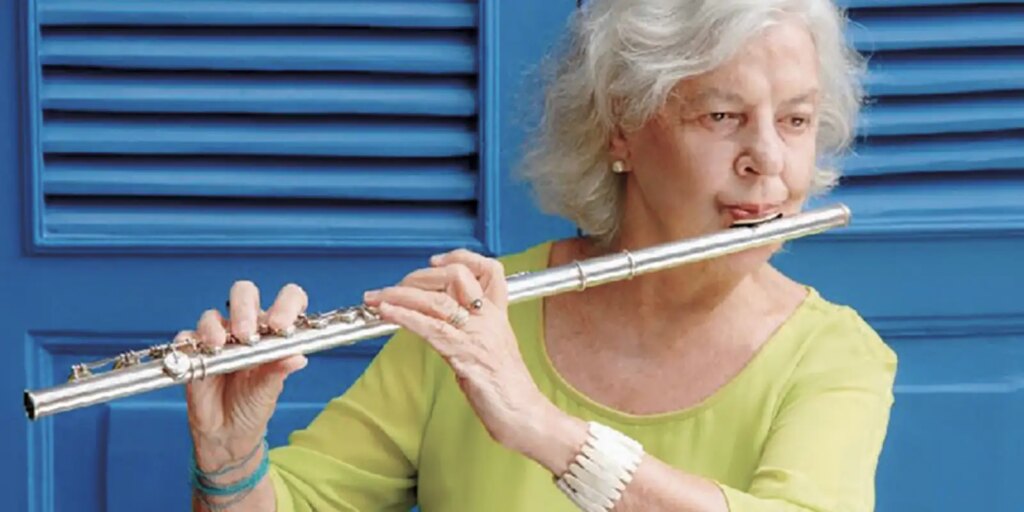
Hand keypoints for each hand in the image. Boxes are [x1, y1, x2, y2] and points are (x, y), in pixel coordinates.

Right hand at [182, 281, 309, 469]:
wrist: (227, 433)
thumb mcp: (269, 390)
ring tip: (220, 347)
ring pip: (212, 315)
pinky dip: (191, 342)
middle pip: (245, 294)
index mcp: (273, 332)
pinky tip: (200, 354)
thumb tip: (298, 357)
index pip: (286, 301)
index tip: (282, 326)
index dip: (286, 304)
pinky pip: (187, 337)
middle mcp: (246, 328)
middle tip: (246, 334)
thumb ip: (279, 371)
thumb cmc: (253, 406)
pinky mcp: (195, 351)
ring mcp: (220, 338)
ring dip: (215, 328)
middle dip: (245, 308)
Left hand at [362, 249, 552, 453]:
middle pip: (455, 276)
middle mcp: (490, 319)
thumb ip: (468, 335)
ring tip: (376, 297)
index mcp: (498, 316)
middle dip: (416, 277)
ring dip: (400, 295)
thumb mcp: (490, 352)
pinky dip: (405, 316)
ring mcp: (479, 335)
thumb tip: (437, 327)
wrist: (527, 417)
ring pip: (438, 300)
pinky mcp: (467, 356)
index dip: (460, 258)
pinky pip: (432, 328)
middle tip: (390, 289)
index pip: (488, 268)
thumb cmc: (508, 392)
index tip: (433, 262)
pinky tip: (387, 313)